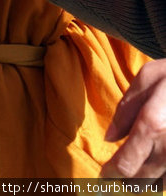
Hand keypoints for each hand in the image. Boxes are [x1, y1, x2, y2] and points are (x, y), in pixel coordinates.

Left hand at [101, 59, 165, 179]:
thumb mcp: (147, 78)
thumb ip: (125, 109)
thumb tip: (109, 138)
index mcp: (152, 125)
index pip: (125, 165)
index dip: (110, 174)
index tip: (103, 174)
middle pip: (140, 181)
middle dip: (124, 179)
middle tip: (116, 169)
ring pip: (157, 185)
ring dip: (143, 180)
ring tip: (134, 167)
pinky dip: (160, 178)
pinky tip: (153, 164)